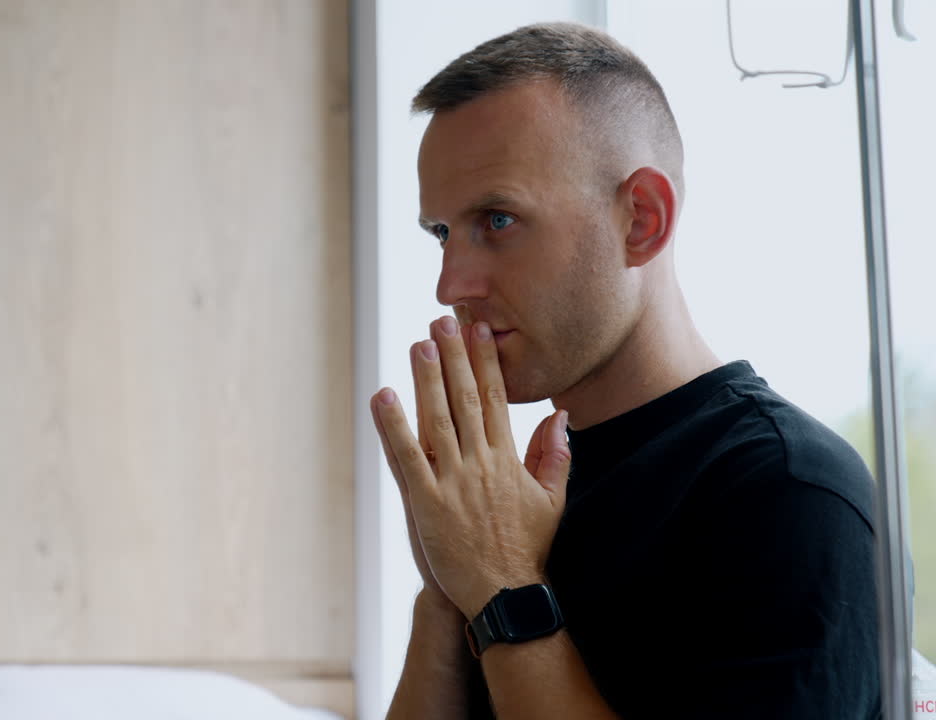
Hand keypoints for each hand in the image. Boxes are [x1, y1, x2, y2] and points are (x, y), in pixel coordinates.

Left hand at [372, 315, 571, 619]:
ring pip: (436, 420)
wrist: (506, 595)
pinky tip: (382, 396)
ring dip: (426, 379)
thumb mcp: (551, 500)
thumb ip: (555, 456)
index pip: (495, 399)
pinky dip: (393, 426)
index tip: (478, 331)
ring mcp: (452, 483)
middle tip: (443, 321)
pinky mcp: (426, 504)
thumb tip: (559, 416)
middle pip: (464, 400)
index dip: (485, 362)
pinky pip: (406, 457)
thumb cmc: (528, 549)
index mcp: (509, 459)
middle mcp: (481, 464)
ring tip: (418, 344)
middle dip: (454, 357)